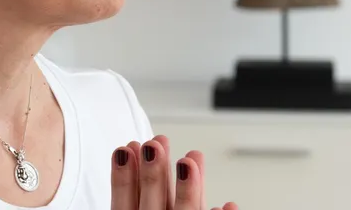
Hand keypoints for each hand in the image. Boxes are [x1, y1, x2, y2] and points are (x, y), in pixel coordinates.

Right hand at [111, 135, 237, 209]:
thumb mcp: (138, 205)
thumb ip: (136, 188)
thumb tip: (125, 151)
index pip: (123, 205)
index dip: (122, 178)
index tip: (124, 150)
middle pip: (152, 206)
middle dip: (153, 175)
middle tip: (154, 146)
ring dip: (187, 190)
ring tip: (188, 162)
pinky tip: (228, 204)